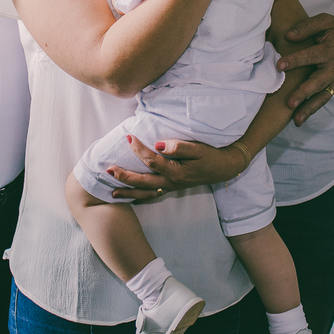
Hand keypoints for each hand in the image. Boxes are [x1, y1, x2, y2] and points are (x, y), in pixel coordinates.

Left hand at [107, 135, 246, 199]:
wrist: (225, 168)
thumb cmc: (211, 156)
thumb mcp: (199, 149)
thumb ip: (179, 147)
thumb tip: (159, 144)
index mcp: (177, 172)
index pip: (152, 161)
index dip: (139, 149)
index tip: (128, 137)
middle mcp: (172, 183)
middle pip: (143, 182)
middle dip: (124, 177)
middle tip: (108, 169)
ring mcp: (171, 187)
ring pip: (146, 193)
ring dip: (128, 192)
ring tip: (112, 191)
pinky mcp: (172, 188)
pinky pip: (152, 195)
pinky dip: (139, 197)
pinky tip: (129, 197)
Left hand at [276, 12, 333, 125]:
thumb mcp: (326, 21)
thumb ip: (307, 27)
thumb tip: (288, 36)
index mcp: (333, 49)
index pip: (312, 56)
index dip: (296, 60)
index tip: (279, 66)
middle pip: (319, 82)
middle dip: (304, 93)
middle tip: (290, 103)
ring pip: (322, 96)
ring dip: (309, 109)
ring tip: (296, 120)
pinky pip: (324, 99)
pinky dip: (312, 110)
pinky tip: (299, 119)